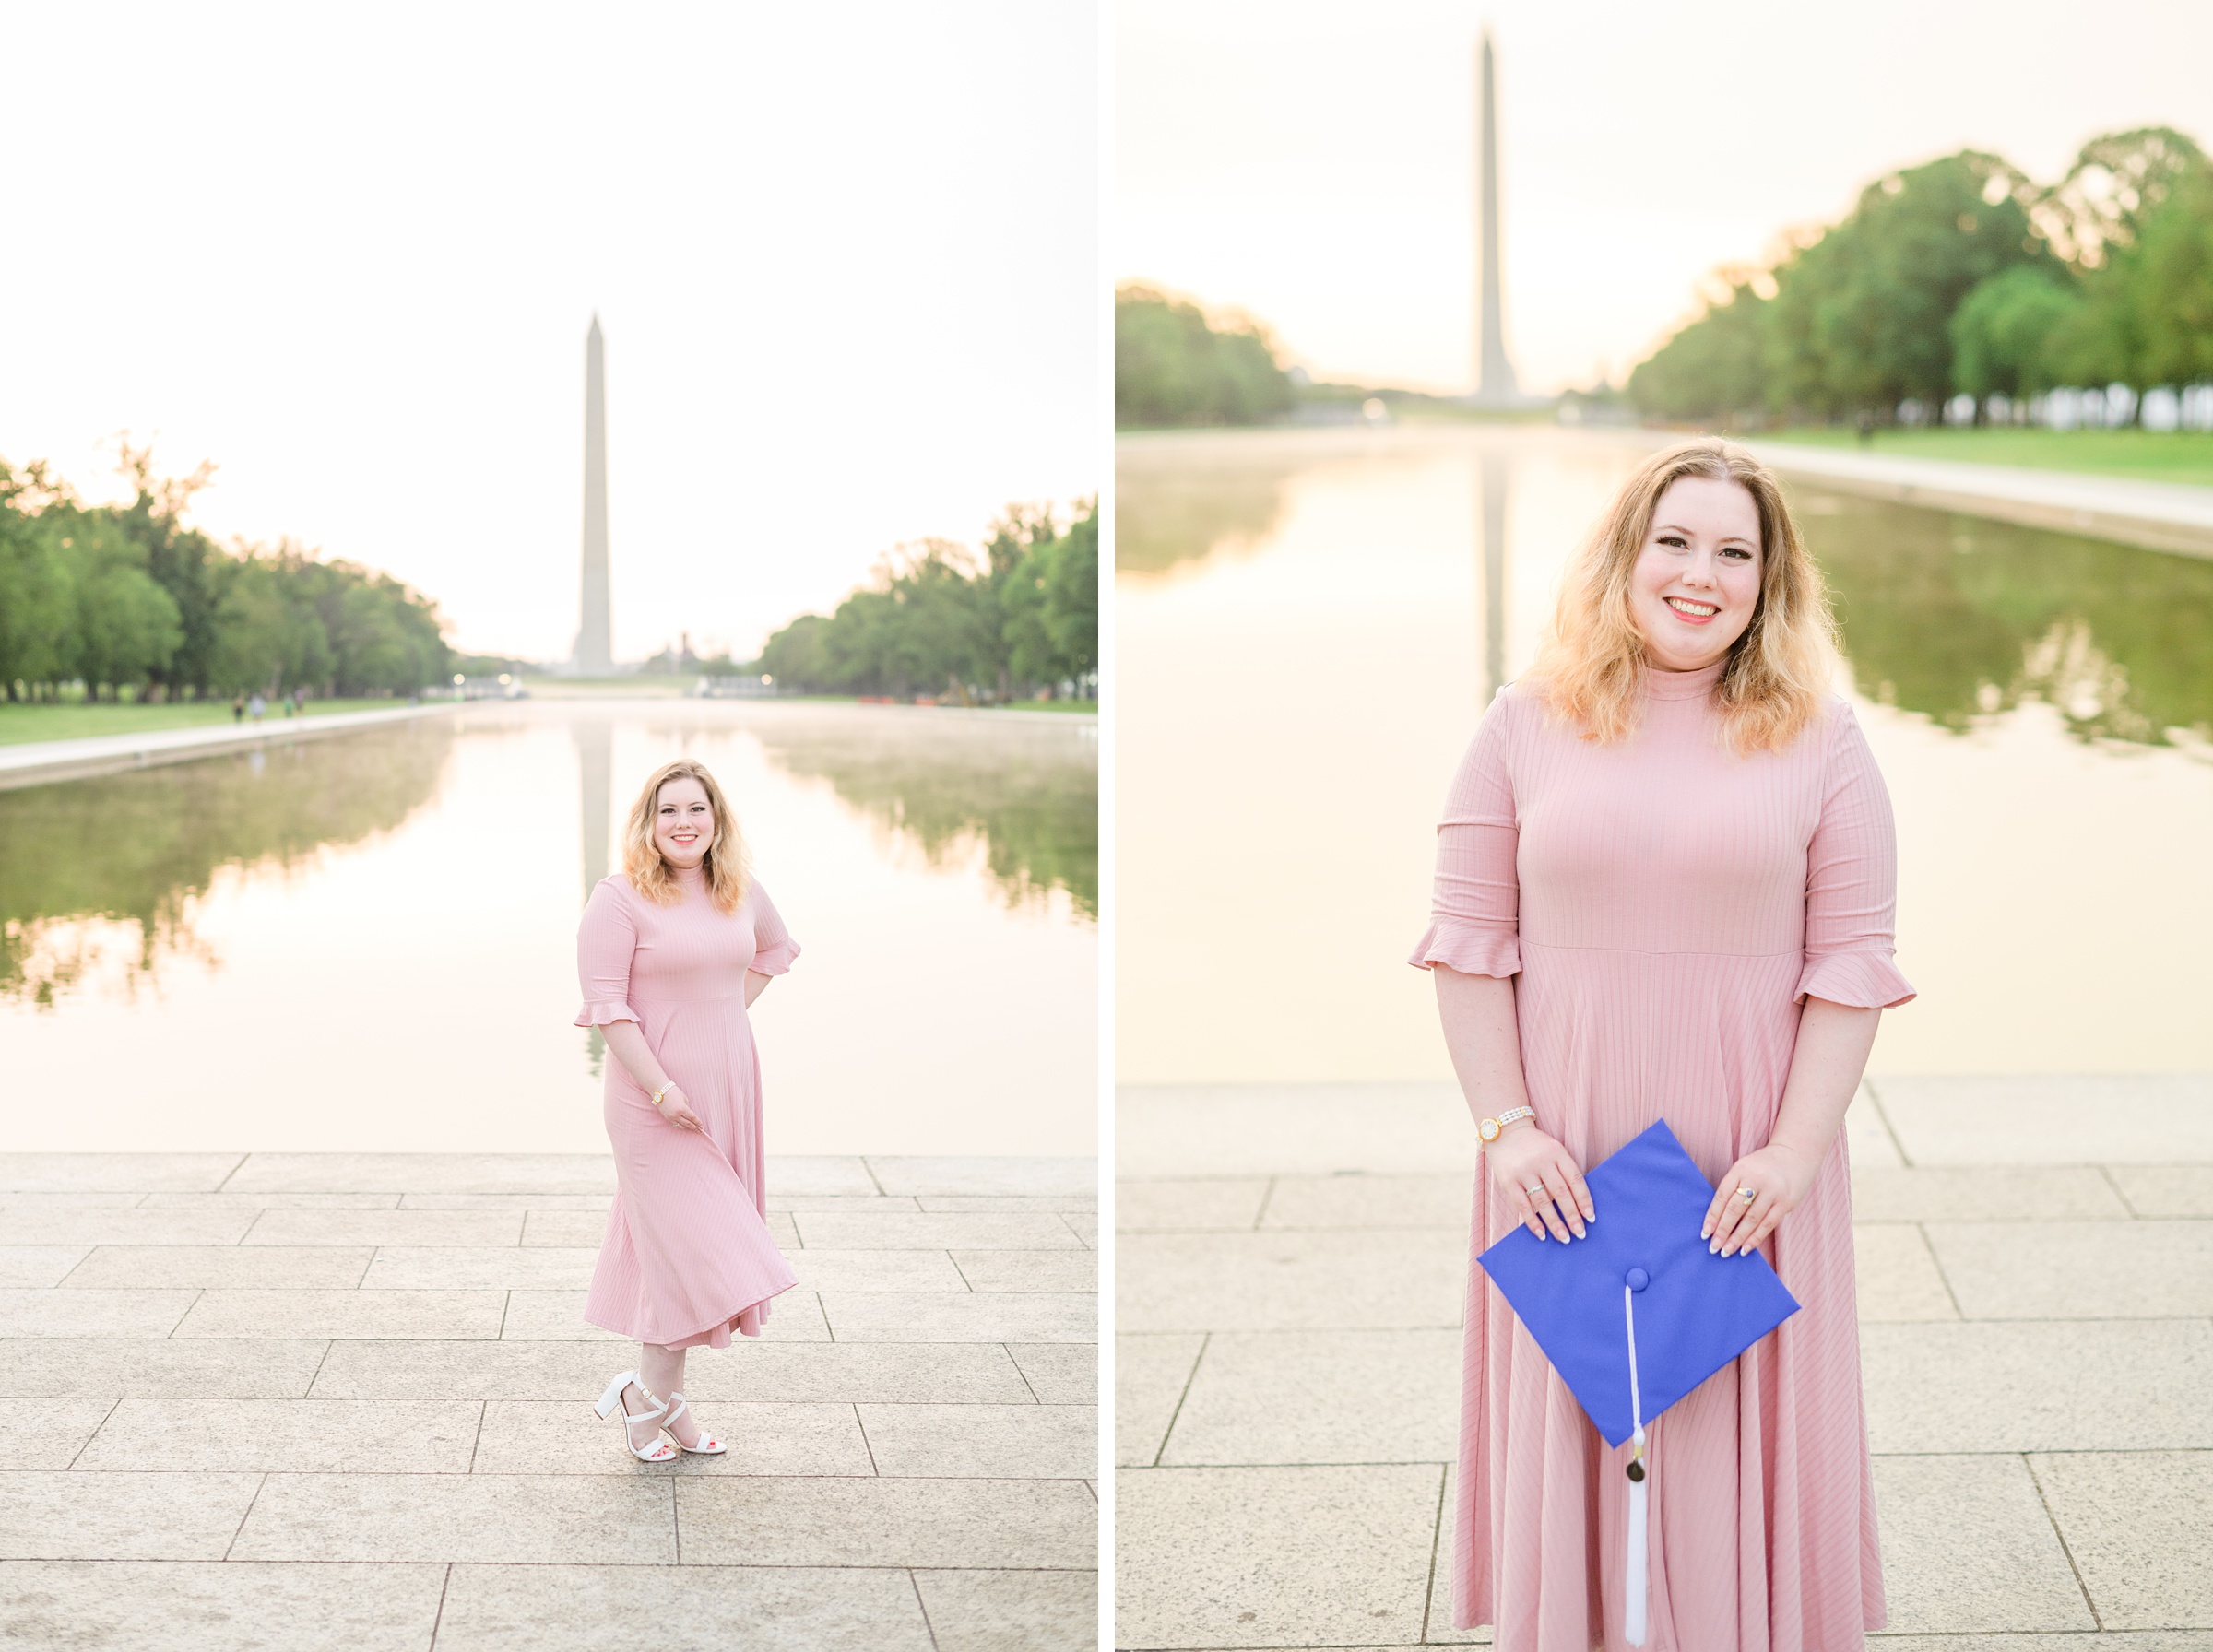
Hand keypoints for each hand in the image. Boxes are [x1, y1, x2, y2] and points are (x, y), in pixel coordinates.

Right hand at [653, 1083, 702, 1132]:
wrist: (660, 1091)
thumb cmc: (674, 1092)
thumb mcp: (684, 1098)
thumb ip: (688, 1107)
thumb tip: (690, 1115)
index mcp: (682, 1109)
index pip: (693, 1118)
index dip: (698, 1122)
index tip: (702, 1126)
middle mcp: (677, 1115)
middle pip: (688, 1123)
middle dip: (695, 1127)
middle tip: (700, 1131)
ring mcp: (671, 1117)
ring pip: (682, 1126)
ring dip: (688, 1128)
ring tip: (694, 1129)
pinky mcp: (667, 1118)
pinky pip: (675, 1125)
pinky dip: (681, 1126)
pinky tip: (685, 1127)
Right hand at [1487, 1124, 1592, 1242]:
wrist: (1504, 1132)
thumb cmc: (1535, 1147)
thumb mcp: (1553, 1150)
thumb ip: (1564, 1172)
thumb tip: (1578, 1205)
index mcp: (1556, 1152)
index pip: (1574, 1179)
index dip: (1584, 1199)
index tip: (1591, 1217)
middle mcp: (1541, 1161)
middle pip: (1560, 1192)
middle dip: (1572, 1215)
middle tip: (1580, 1234)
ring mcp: (1523, 1171)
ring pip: (1542, 1201)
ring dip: (1554, 1222)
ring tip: (1564, 1238)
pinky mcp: (1508, 1181)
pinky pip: (1523, 1205)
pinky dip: (1533, 1221)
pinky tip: (1542, 1233)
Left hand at [1703, 1142, 1817, 1256]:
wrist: (1795, 1155)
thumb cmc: (1762, 1167)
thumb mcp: (1743, 1169)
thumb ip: (1732, 1189)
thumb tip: (1717, 1221)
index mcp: (1740, 1169)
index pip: (1722, 1196)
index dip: (1712, 1216)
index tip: (1705, 1233)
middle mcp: (1756, 1179)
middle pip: (1735, 1209)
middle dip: (1723, 1231)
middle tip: (1714, 1247)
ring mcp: (1773, 1191)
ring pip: (1752, 1219)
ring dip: (1738, 1238)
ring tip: (1727, 1251)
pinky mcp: (1786, 1202)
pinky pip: (1768, 1224)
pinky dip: (1756, 1238)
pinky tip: (1745, 1248)